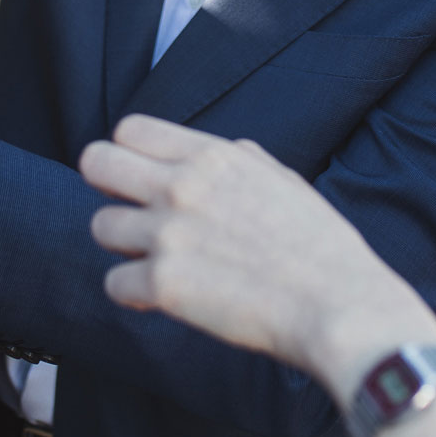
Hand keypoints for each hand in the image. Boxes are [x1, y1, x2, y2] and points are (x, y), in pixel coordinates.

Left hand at [80, 115, 435, 396]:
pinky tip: (165, 299)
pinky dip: (136, 295)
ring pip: (101, 226)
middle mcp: (183, 186)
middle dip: (107, 187)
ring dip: (124, 247)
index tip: (141, 177)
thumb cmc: (321, 247)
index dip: (129, 154)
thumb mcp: (282, 179)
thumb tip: (216, 152)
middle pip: (96, 163)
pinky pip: (114, 284)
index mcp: (213, 156)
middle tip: (130, 212)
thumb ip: (239, 159)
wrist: (340, 307)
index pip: (130, 130)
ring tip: (159, 261)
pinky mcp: (163, 285)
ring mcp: (168, 234)